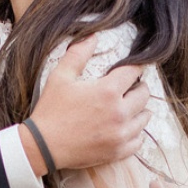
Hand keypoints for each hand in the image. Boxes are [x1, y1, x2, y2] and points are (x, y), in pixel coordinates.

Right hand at [26, 35, 150, 172]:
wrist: (43, 146)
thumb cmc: (51, 110)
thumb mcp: (60, 77)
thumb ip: (78, 54)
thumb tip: (92, 36)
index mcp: (107, 91)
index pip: (133, 72)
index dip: (135, 67)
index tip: (132, 67)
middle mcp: (119, 113)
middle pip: (144, 94)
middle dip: (138, 87)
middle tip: (129, 87)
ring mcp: (120, 134)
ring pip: (144, 117)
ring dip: (139, 110)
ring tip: (128, 107)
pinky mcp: (118, 151)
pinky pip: (138, 140)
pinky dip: (135, 132)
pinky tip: (126, 127)